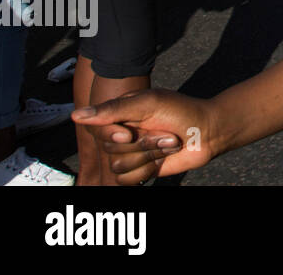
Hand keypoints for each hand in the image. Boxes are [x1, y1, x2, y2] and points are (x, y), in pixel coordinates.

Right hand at [72, 89, 216, 183]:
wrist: (208, 132)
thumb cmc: (180, 111)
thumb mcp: (147, 104)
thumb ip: (112, 110)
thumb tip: (75, 115)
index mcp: (119, 115)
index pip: (96, 130)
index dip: (111, 135)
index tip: (129, 134)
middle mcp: (121, 134)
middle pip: (110, 150)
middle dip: (142, 143)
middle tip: (165, 133)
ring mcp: (130, 153)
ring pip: (117, 166)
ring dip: (148, 155)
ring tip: (169, 143)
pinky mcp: (139, 170)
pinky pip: (126, 180)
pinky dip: (147, 169)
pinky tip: (163, 157)